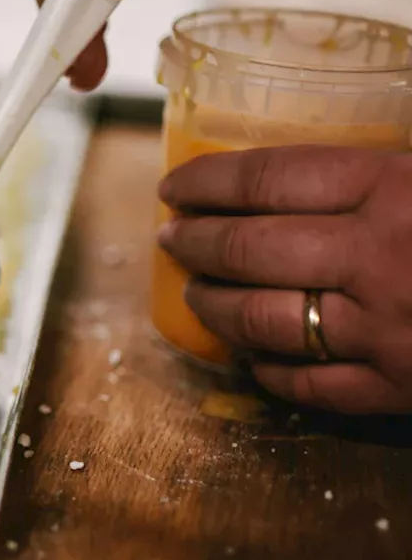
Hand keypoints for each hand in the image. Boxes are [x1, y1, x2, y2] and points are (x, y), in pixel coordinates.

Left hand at [157, 146, 411, 414]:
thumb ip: (386, 172)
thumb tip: (312, 172)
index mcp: (395, 191)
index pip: (267, 179)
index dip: (207, 182)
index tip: (173, 188)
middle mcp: (375, 260)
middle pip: (248, 250)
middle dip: (194, 243)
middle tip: (170, 239)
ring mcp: (384, 331)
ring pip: (263, 321)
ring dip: (215, 307)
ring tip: (196, 294)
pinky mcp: (398, 387)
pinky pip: (310, 384)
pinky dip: (270, 370)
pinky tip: (253, 358)